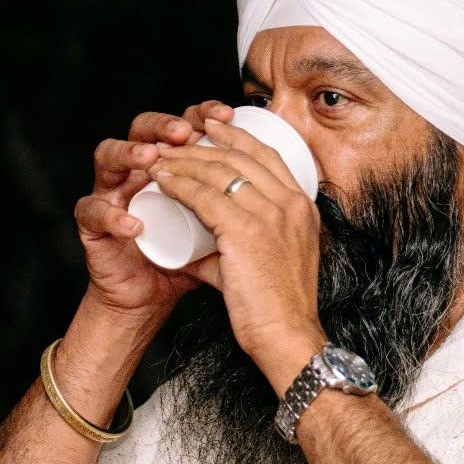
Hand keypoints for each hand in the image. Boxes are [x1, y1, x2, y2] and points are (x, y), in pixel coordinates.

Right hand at [77, 102, 238, 319]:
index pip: (180, 125)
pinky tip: (134, 227)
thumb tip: (289, 186)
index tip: (227, 114)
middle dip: (164, 126)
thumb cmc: (185, 266)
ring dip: (129, 153)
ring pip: (107, 156)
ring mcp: (109, 194)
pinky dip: (112, 216)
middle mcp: (135, 172)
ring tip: (153, 162)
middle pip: (141, 129)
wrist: (148, 304)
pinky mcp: (92, 226)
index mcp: (168, 167)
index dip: (202, 116)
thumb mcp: (223, 234)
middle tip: (187, 130)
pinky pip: (93, 211)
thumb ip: (248, 209)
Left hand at [147, 120, 327, 387]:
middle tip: (176, 135)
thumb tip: (196, 253)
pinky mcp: (247, 230)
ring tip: (161, 156)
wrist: (288, 337)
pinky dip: (180, 184)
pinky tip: (162, 179)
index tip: (213, 126)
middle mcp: (291, 203)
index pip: (268, 156)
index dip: (238, 137)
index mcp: (302, 207)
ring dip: (185, 160)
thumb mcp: (265, 266)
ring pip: (221, 171)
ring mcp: (272, 214)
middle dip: (205, 141)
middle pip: (242, 156)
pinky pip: (205, 196)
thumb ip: (231, 254)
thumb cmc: (276, 310)